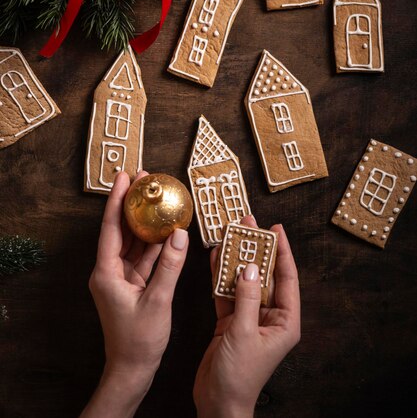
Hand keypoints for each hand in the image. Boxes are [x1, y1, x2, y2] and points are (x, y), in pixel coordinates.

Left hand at [80, 171, 188, 417]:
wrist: (131, 370)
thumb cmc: (139, 341)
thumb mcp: (158, 301)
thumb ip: (170, 266)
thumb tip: (180, 234)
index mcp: (106, 273)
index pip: (111, 228)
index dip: (118, 200)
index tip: (125, 177)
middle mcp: (109, 271)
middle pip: (120, 229)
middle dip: (132, 203)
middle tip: (145, 179)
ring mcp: (120, 278)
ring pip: (132, 242)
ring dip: (143, 221)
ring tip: (156, 197)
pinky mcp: (131, 285)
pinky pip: (142, 257)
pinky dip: (153, 244)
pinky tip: (166, 230)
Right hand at [193, 216, 299, 417]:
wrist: (218, 404)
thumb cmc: (238, 377)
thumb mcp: (243, 334)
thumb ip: (246, 299)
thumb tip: (249, 267)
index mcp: (284, 321)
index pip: (287, 279)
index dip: (282, 252)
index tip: (276, 229)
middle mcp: (269, 316)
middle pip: (264, 275)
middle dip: (256, 249)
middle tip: (248, 223)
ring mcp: (249, 317)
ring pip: (243, 280)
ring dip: (236, 259)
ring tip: (230, 233)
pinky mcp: (230, 321)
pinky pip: (227, 292)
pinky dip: (220, 275)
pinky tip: (216, 257)